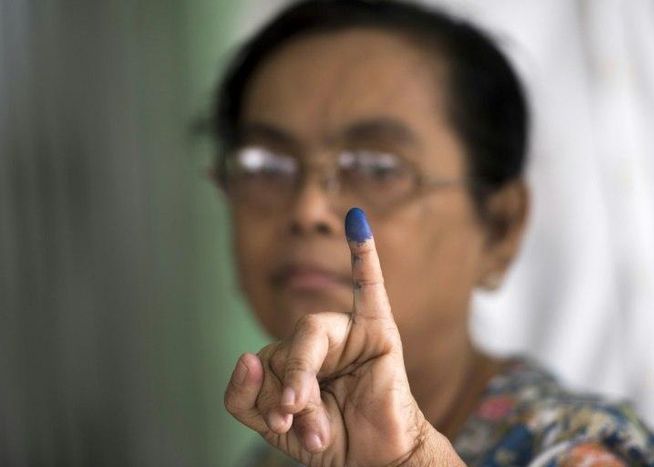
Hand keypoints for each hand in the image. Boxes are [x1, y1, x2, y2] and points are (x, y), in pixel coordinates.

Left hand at [225, 208, 464, 465]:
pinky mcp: (378, 330)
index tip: (281, 425)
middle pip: (286, 346)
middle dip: (286, 386)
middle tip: (292, 418)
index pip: (265, 359)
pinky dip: (364, 252)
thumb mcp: (271, 426)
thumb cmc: (330, 439)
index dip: (265, 391)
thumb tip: (245, 355)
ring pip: (310, 333)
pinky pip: (370, 286)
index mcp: (293, 360)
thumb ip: (245, 397)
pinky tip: (357, 221)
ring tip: (303, 408)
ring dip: (303, 373)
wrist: (374, 460)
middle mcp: (319, 343)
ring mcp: (348, 333)